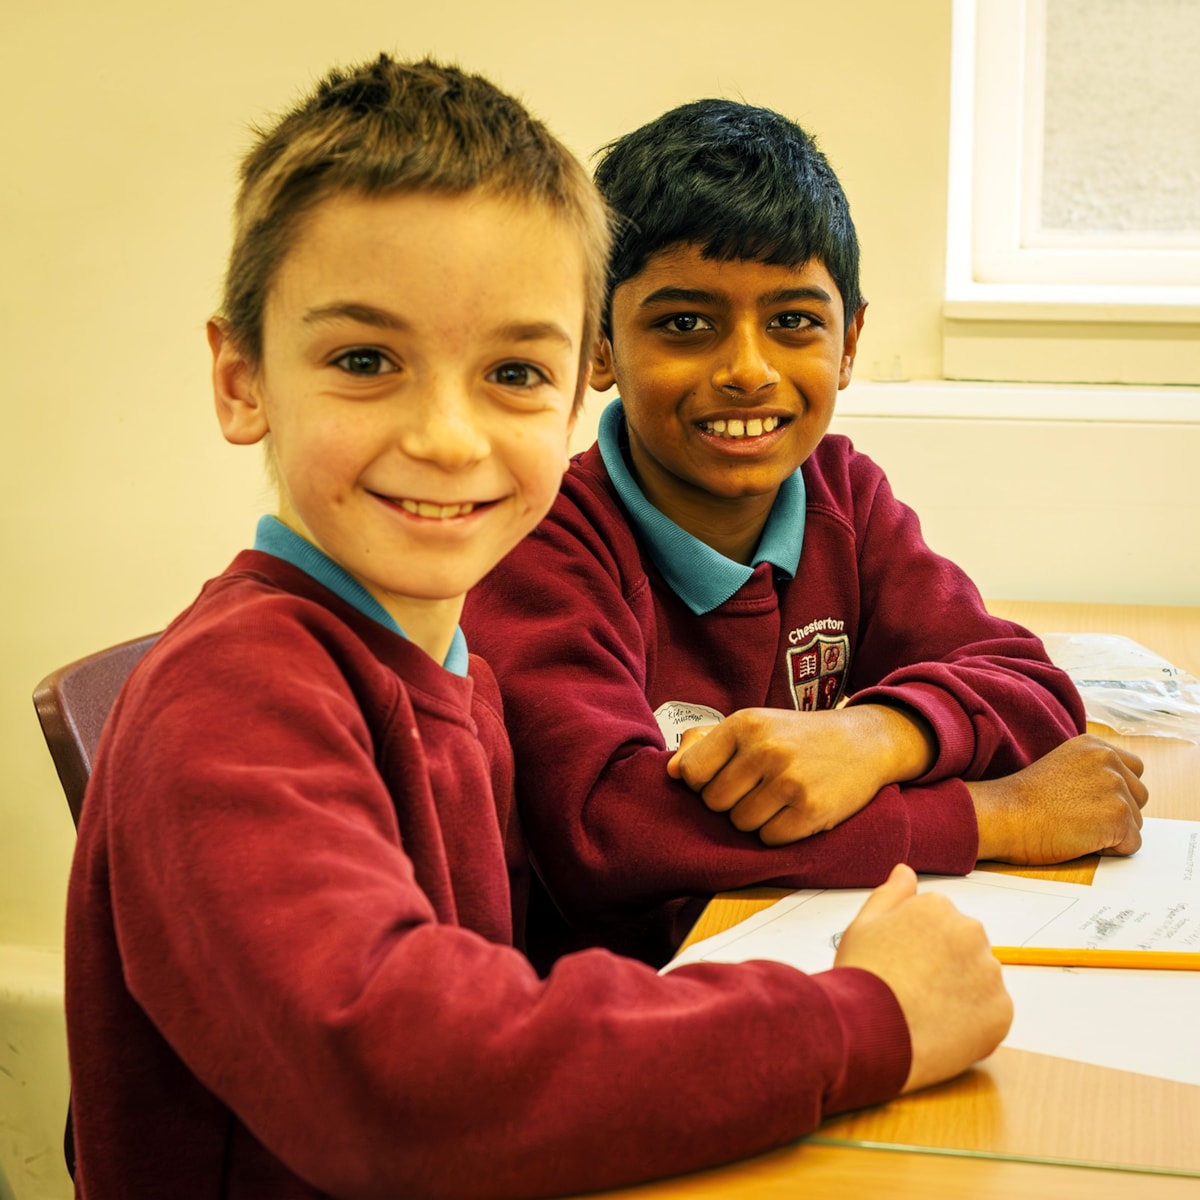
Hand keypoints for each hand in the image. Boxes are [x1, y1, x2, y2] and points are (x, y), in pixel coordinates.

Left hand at [666, 704, 934, 845]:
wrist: (864, 741)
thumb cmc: (798, 736)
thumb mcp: (754, 724)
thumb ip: (706, 744)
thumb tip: (671, 771)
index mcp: (745, 724)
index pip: (692, 773)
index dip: (703, 783)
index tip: (723, 778)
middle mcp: (765, 749)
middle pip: (714, 803)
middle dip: (730, 802)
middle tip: (756, 788)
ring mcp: (789, 780)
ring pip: (741, 823)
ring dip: (755, 819)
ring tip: (777, 798)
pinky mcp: (811, 810)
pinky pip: (770, 839)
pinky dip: (778, 832)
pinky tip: (794, 811)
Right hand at [835, 864, 1012, 1093]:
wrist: (869, 1031)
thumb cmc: (863, 977)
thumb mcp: (864, 924)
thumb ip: (891, 894)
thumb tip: (905, 871)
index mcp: (939, 907)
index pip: (940, 924)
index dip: (918, 948)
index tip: (902, 965)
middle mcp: (971, 932)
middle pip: (964, 948)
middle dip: (945, 966)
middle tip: (914, 989)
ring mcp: (990, 972)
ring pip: (979, 980)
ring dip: (961, 993)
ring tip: (925, 1012)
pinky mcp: (1002, 1011)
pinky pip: (991, 1014)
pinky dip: (973, 1023)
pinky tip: (942, 1029)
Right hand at [968, 734, 1147, 863]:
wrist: (1003, 815)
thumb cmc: (1021, 801)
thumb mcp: (1061, 768)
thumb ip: (1091, 772)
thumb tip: (1114, 794)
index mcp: (1093, 745)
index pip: (1133, 770)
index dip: (1115, 792)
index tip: (1088, 801)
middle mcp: (1107, 760)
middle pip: (1139, 796)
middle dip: (1117, 812)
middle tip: (1078, 816)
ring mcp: (1115, 787)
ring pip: (1136, 822)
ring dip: (1112, 832)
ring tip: (1075, 827)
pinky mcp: (1118, 815)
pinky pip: (1131, 845)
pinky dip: (1109, 850)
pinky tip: (1079, 840)